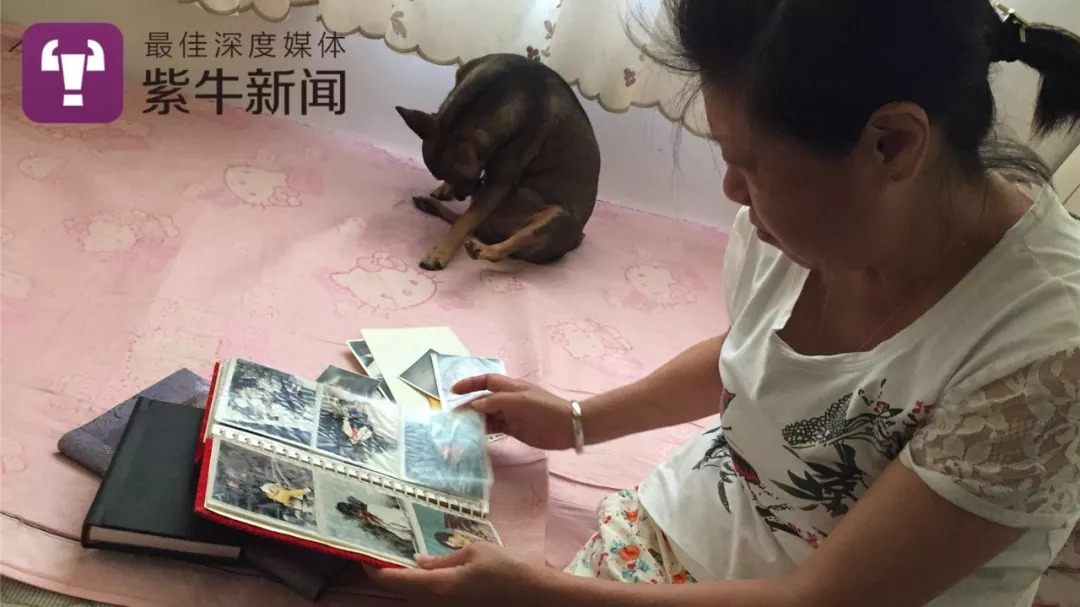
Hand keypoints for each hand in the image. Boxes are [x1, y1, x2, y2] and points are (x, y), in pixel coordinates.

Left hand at [366, 542, 546, 606]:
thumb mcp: (475, 552)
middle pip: (400, 592)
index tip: (363, 554)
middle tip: (381, 552)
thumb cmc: (507, 569)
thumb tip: (419, 561)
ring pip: (414, 598)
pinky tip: (427, 572)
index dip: (372, 569)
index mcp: (437, 586)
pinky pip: (430, 601)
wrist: (535, 597)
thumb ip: (443, 558)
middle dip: (386, 574)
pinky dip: (421, 587)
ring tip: (401, 559)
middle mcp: (437, 604)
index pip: (392, 581)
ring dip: (404, 582)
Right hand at [452, 374, 574, 449]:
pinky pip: (494, 427)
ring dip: (474, 419)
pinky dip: (483, 430)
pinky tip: (474, 436)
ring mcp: (511, 415)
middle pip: (483, 399)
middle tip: (453, 416)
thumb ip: (496, 402)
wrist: (567, 427)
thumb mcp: (520, 402)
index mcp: (510, 387)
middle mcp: (508, 399)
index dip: (469, 384)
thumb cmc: (545, 409)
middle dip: (468, 405)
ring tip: (460, 428)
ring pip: (487, 415)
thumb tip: (474, 405)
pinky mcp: (514, 429)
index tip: (453, 392)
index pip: (486, 381)